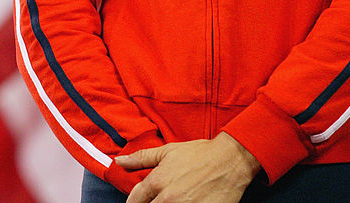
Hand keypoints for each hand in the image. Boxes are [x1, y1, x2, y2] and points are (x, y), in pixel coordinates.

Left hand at [115, 133, 259, 202]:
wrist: (229, 161)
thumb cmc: (199, 154)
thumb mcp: (167, 151)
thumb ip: (141, 158)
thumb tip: (120, 161)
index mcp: (158, 181)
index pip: (135, 200)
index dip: (134, 202)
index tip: (137, 202)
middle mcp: (169, 198)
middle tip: (158, 199)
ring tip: (173, 200)